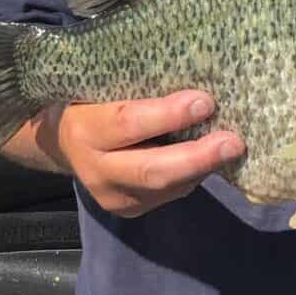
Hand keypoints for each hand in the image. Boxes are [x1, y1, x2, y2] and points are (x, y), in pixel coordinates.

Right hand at [45, 90, 244, 217]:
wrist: (62, 144)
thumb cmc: (91, 101)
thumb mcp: (103, 89)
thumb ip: (140, 89)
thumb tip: (196, 83)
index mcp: (85, 129)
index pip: (129, 123)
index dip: (169, 115)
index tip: (206, 102)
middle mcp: (96, 169)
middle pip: (152, 170)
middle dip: (197, 157)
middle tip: (233, 142)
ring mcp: (112, 197)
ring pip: (167, 187)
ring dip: (203, 168)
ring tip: (231, 148)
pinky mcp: (129, 211)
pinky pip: (170, 194)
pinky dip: (194, 175)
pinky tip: (210, 159)